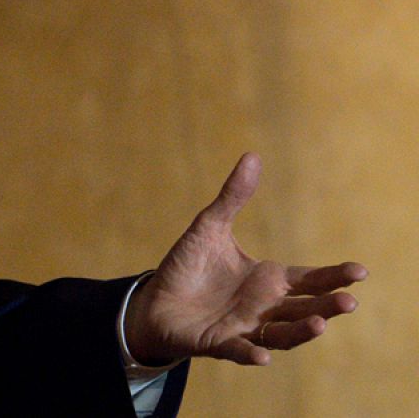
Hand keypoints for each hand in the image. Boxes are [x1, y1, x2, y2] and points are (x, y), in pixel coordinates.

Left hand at [124, 152, 366, 366]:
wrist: (154, 300)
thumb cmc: (188, 266)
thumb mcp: (209, 227)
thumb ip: (232, 197)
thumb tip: (252, 156)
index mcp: (268, 280)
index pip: (310, 280)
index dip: (334, 277)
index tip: (359, 271)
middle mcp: (264, 307)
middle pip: (305, 309)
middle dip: (328, 307)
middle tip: (348, 301)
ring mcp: (245, 328)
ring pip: (282, 335)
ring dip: (301, 332)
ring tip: (319, 324)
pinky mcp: (219, 344)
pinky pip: (239, 352)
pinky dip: (251, 355)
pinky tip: (262, 357)